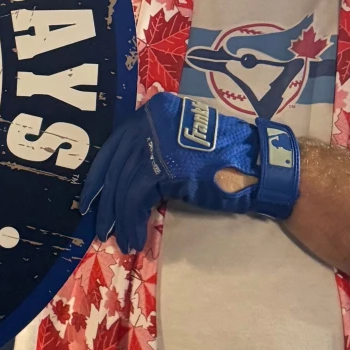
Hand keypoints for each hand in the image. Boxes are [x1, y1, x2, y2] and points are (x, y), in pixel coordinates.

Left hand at [79, 92, 299, 253]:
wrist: (256, 164)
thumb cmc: (227, 156)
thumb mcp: (183, 143)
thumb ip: (156, 149)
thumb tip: (130, 176)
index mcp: (154, 111)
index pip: (116, 144)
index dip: (101, 174)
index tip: (92, 197)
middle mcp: (150, 121)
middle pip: (116, 165)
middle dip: (105, 200)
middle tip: (100, 224)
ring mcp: (156, 142)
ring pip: (124, 184)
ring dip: (120, 217)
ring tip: (121, 239)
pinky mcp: (164, 167)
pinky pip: (136, 198)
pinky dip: (132, 221)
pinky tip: (134, 238)